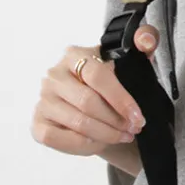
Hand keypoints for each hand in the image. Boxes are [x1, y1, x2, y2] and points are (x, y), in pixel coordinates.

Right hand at [30, 24, 159, 156]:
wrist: (93, 96)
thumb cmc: (112, 75)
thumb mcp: (129, 56)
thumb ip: (144, 39)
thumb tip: (146, 41)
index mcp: (75, 54)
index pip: (97, 76)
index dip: (120, 98)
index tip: (138, 116)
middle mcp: (54, 75)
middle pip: (87, 102)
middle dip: (115, 120)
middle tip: (134, 129)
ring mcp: (43, 99)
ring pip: (76, 123)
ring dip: (105, 135)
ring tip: (123, 136)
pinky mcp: (37, 123)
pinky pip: (57, 139)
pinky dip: (83, 145)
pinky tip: (101, 143)